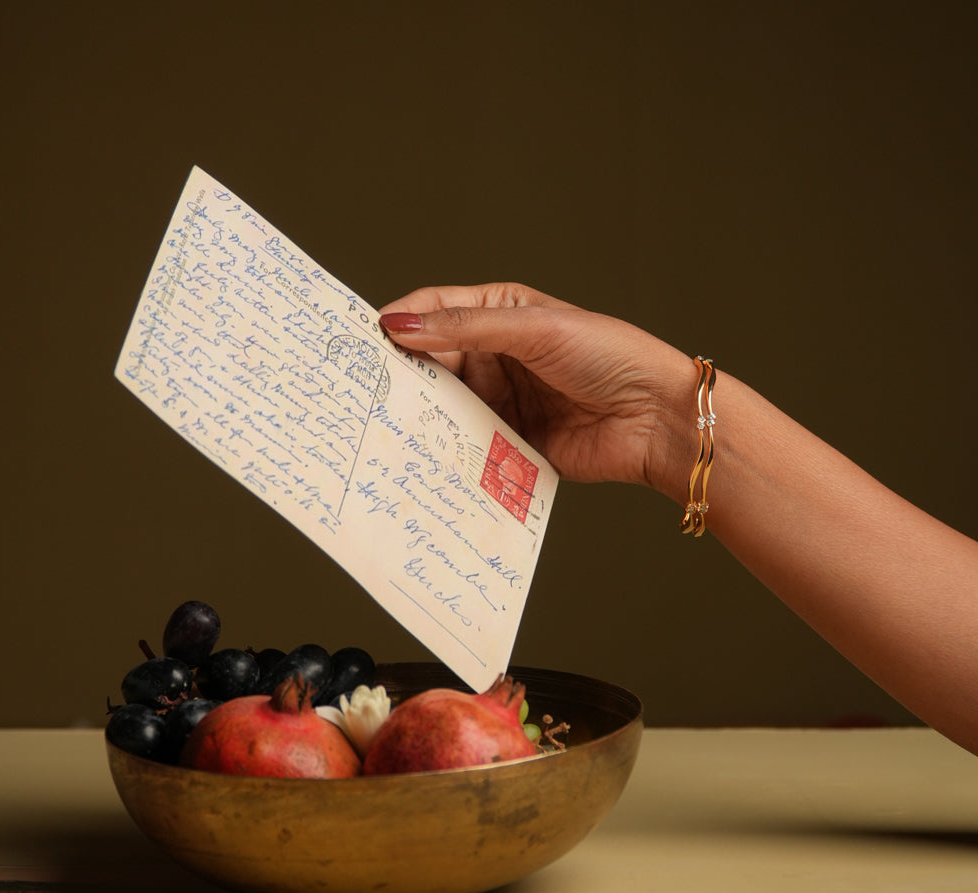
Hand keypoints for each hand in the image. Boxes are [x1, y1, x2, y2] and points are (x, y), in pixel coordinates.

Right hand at [379, 282, 693, 487]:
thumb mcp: (534, 329)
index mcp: (500, 315)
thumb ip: (465, 329)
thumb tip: (400, 326)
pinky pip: (467, 445)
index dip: (401, 322)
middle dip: (403, 375)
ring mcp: (501, 401)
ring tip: (387, 422)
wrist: (654, 419)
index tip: (366, 338)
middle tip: (366, 388)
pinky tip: (425, 453)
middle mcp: (495, 357)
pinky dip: (447, 449)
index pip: (436, 312)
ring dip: (421, 414)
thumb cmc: (607, 355)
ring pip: (444, 406)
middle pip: (433, 363)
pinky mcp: (509, 443)